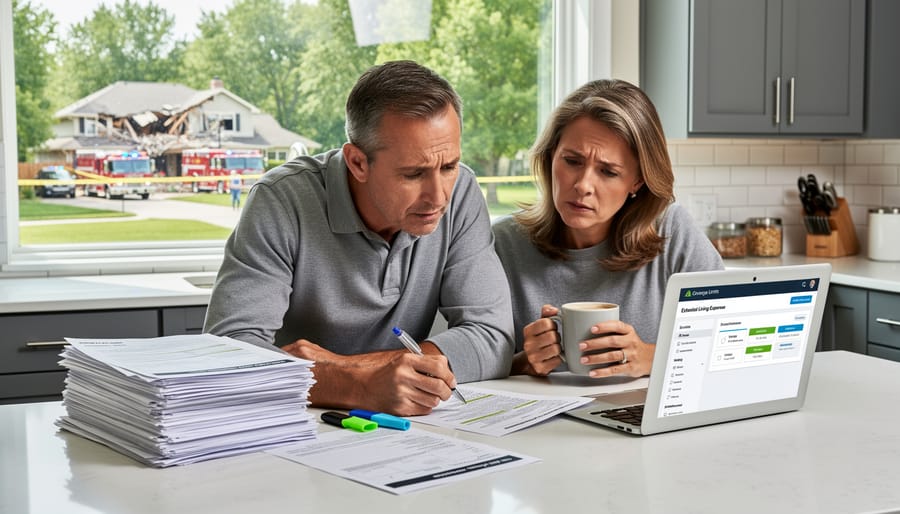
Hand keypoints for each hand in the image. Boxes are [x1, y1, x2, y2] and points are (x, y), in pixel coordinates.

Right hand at [282, 339, 456, 415]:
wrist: (356, 384)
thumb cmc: (378, 371)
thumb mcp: (400, 359)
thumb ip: (422, 363)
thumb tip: (446, 373)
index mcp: (406, 360)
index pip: (439, 366)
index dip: (449, 375)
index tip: (451, 380)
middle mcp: (404, 376)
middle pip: (439, 386)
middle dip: (447, 391)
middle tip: (446, 392)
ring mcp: (401, 393)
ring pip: (432, 401)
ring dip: (434, 400)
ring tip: (427, 396)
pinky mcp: (398, 408)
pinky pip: (422, 410)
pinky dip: (423, 407)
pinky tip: (416, 401)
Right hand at [512, 304, 562, 375]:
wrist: (529, 362)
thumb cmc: (538, 340)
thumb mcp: (539, 325)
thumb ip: (546, 313)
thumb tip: (554, 309)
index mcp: (528, 331)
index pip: (546, 323)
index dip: (553, 325)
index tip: (551, 329)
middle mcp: (528, 344)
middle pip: (553, 336)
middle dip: (557, 338)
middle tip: (553, 340)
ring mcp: (533, 357)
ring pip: (556, 348)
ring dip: (558, 348)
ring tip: (553, 348)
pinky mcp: (540, 368)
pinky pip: (557, 360)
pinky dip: (558, 358)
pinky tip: (553, 357)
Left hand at [577, 320, 653, 377]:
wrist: (650, 358)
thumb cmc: (632, 344)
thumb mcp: (626, 334)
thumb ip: (612, 331)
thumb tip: (585, 330)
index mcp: (629, 331)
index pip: (617, 326)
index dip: (604, 326)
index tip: (592, 328)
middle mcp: (631, 342)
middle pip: (612, 341)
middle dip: (595, 343)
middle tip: (582, 345)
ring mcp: (632, 355)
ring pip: (612, 356)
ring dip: (596, 358)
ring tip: (584, 359)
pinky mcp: (631, 367)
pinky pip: (615, 370)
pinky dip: (603, 372)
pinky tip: (593, 372)